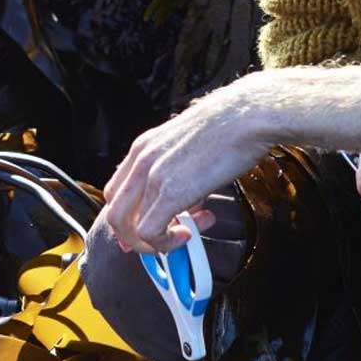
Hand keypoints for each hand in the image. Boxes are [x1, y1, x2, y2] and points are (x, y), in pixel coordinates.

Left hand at [99, 79, 272, 253]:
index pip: (116, 192)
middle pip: (114, 213)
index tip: (141, 232)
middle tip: (160, 243)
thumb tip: (185, 209)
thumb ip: (179, 178)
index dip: (126, 218)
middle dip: (133, 237)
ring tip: (183, 234)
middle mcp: (140, 160)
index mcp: (143, 148)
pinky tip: (189, 232)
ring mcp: (152, 175)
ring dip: (153, 243)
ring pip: (126, 227)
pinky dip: (166, 243)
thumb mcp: (189, 150)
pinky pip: (150, 232)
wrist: (247, 116)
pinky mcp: (170, 191)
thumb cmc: (228, 128)